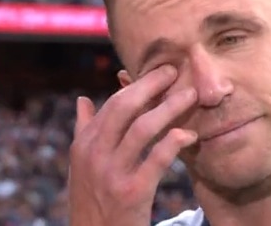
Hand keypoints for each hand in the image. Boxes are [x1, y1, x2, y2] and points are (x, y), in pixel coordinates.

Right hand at [68, 65, 197, 225]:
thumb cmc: (92, 200)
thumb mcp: (81, 166)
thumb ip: (84, 130)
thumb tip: (82, 100)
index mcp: (84, 145)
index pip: (113, 103)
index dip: (138, 84)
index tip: (159, 70)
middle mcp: (94, 155)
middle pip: (125, 107)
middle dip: (152, 85)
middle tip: (175, 72)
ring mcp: (112, 173)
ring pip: (144, 128)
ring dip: (169, 107)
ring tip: (190, 96)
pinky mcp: (132, 193)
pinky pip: (157, 158)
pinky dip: (175, 141)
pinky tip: (189, 134)